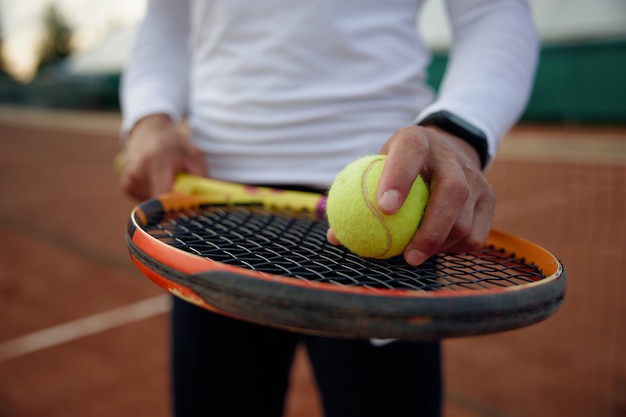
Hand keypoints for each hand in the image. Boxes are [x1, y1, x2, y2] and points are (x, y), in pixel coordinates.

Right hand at [118, 114, 207, 200]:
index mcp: (157, 162)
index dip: (177, 205)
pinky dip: (154, 193)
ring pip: (153, 202)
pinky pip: (144, 199)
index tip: (188, 207)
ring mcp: (129, 179)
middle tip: (180, 186)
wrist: (148, 130)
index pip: (164, 196)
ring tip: (166, 177)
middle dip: (173, 199)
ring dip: (164, 195)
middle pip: (160, 201)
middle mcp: (138, 171)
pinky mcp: (126, 185)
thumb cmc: (173, 143)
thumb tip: (203, 201)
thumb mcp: (193, 154)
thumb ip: (200, 177)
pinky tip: (156, 178)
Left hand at [327, 125, 494, 265]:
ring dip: (440, 246)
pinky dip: (454, 249)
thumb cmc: (398, 166)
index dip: (398, 178)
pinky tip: (434, 250)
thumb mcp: (376, 167)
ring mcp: (476, 177)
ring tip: (416, 256)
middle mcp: (451, 157)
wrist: (446, 148)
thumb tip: (336, 236)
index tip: (383, 208)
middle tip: (408, 256)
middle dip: (431, 229)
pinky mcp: (489, 198)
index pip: (409, 153)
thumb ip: (357, 198)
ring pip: (466, 220)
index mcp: (416, 141)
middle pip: (452, 192)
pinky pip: (475, 236)